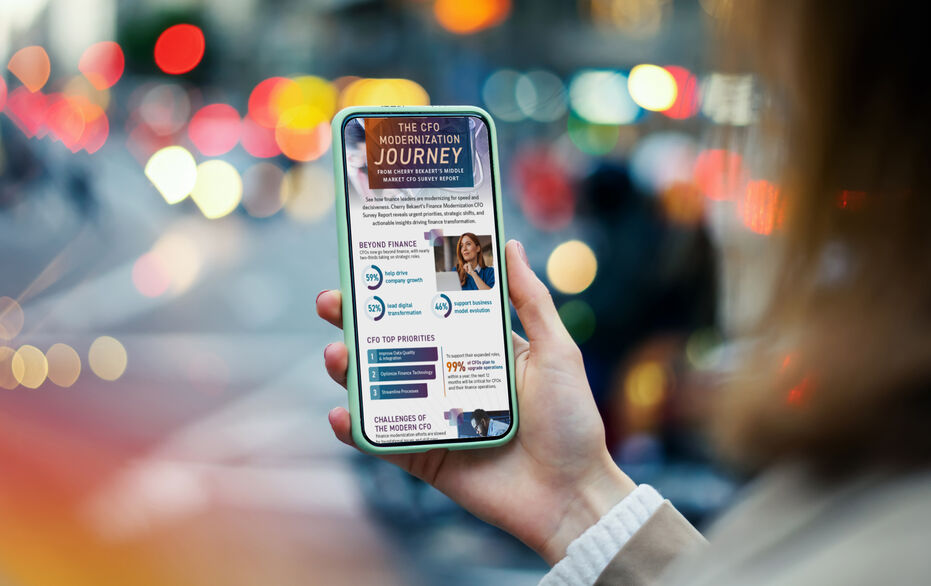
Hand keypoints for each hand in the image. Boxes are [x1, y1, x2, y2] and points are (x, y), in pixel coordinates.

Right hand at [317, 240, 634, 564]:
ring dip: (349, 369)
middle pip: (394, 344)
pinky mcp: (425, 456)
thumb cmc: (572, 421)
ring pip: (380, 387)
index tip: (371, 262)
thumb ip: (531, 300)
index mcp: (479, 349)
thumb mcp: (556, 351)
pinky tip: (342, 412)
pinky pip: (383, 439)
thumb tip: (508, 244)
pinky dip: (357, 427)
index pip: (429, 311)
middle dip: (358, 322)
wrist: (572, 495)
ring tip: (336, 354)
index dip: (399, 289)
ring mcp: (434, 417)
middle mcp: (450, 379)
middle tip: (333, 302)